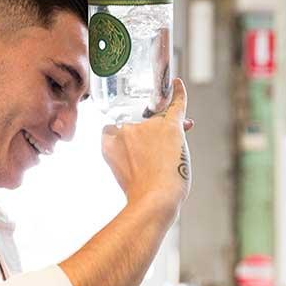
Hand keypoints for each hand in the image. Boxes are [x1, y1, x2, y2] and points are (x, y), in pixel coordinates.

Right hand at [101, 78, 192, 212]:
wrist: (153, 200)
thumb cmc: (141, 193)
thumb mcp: (124, 174)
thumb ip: (129, 156)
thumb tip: (146, 149)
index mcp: (107, 143)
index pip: (114, 130)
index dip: (128, 138)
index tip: (135, 148)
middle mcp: (124, 130)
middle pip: (139, 126)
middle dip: (150, 139)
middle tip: (157, 159)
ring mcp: (146, 127)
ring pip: (158, 124)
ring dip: (166, 137)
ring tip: (168, 161)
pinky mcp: (168, 127)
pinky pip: (174, 104)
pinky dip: (177, 93)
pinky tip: (177, 84)